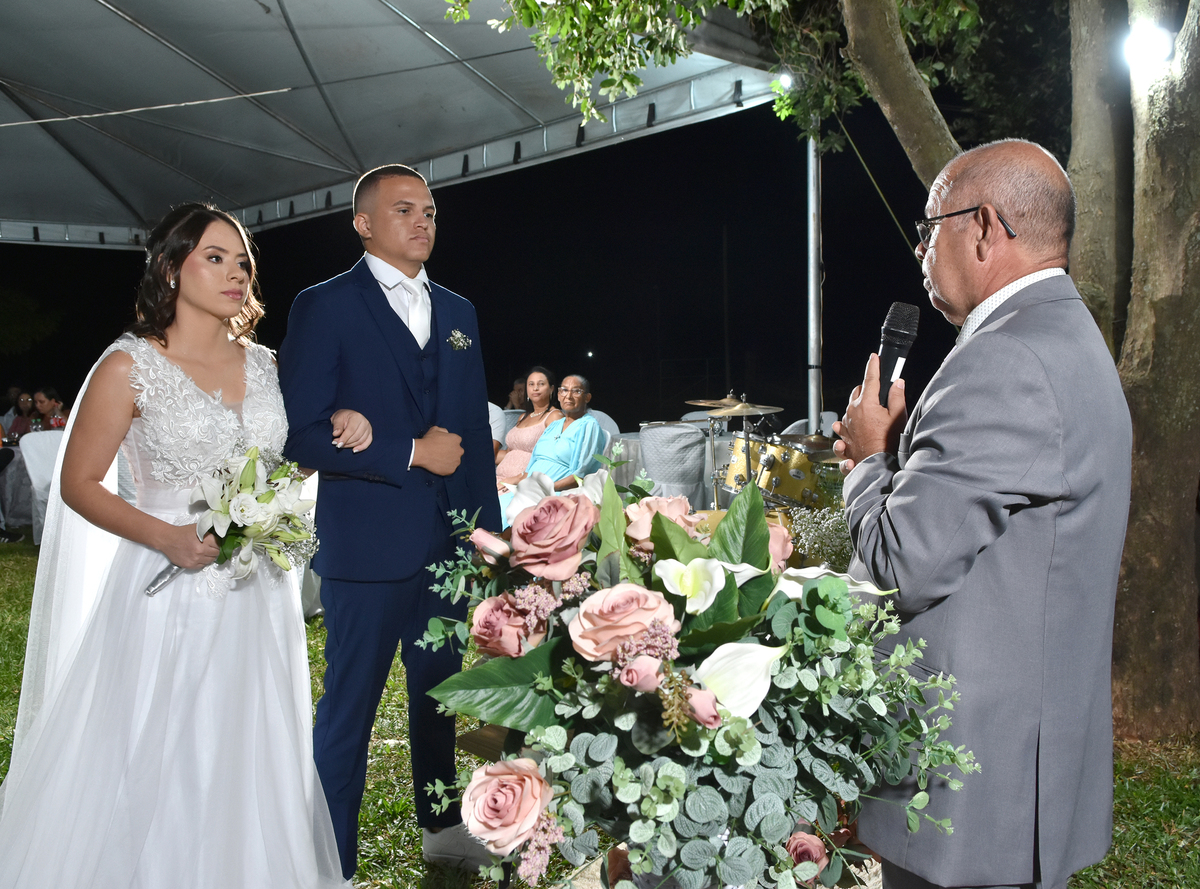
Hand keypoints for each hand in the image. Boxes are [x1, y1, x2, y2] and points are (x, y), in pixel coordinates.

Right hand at [161, 523, 219, 569]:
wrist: (167, 540)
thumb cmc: (183, 532)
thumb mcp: (197, 528)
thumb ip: (208, 532)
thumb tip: (219, 535)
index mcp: (204, 541)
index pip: (218, 545)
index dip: (217, 543)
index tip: (215, 543)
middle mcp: (200, 552)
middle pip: (216, 553)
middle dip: (215, 550)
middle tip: (211, 548)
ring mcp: (195, 560)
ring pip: (210, 561)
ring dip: (209, 557)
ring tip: (205, 552)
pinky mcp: (190, 565)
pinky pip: (202, 566)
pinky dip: (202, 562)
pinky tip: (199, 557)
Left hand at [331, 409, 372, 451]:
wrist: (347, 416)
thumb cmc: (342, 418)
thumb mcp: (337, 419)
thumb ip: (337, 426)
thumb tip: (336, 434)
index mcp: (357, 417)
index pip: (351, 430)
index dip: (344, 438)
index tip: (338, 444)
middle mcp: (365, 422)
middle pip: (356, 436)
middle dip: (346, 442)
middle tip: (337, 444)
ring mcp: (368, 429)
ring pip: (360, 441)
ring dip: (350, 445)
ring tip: (342, 445)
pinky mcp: (370, 434)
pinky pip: (367, 443)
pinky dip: (361, 448)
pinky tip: (354, 450)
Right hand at [412, 426, 462, 475]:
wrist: (422, 453)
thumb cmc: (428, 440)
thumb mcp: (435, 429)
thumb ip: (444, 431)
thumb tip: (447, 434)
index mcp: (456, 439)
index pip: (456, 441)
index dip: (449, 443)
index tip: (443, 445)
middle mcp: (459, 450)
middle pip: (457, 451)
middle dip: (451, 452)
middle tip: (442, 453)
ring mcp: (456, 461)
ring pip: (455, 461)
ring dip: (450, 460)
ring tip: (440, 460)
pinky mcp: (452, 470)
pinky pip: (450, 469)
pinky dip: (446, 468)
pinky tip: (439, 465)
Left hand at [832, 353, 906, 473]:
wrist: (876, 465)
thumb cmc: (888, 443)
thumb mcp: (898, 417)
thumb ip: (897, 397)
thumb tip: (898, 383)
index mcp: (866, 403)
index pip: (870, 378)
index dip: (873, 365)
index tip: (874, 357)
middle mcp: (852, 411)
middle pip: (857, 391)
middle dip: (866, 388)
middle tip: (878, 393)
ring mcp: (845, 424)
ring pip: (849, 407)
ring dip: (858, 406)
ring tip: (870, 413)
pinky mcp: (842, 435)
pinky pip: (842, 424)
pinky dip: (848, 422)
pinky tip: (854, 427)